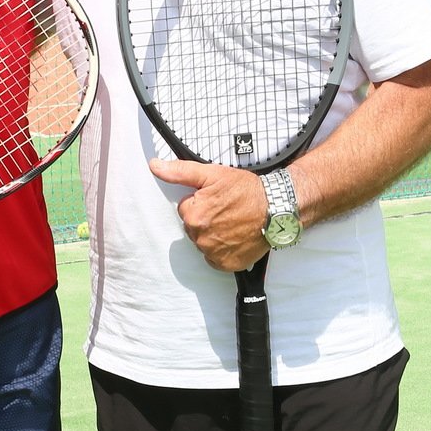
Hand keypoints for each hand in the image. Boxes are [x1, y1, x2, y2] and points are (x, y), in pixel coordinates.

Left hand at [148, 157, 268, 270]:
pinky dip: (222, 251)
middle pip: (193, 227)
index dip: (201, 202)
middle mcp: (201, 238)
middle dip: (206, 219)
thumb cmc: (247, 190)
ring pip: (204, 243)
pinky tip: (234, 238)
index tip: (217, 199)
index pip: (185, 209)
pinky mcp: (227, 264)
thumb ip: (179, 172)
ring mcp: (214, 254)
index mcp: (194, 217)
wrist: (276, 208)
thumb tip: (155, 166)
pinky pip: (215, 259)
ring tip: (233, 223)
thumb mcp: (212, 174)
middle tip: (226, 211)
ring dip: (214, 235)